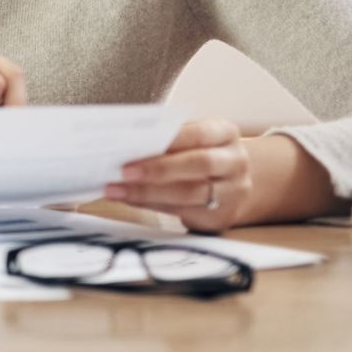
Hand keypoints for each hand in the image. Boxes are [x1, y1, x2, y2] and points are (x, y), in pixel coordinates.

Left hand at [106, 117, 252, 231]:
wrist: (232, 182)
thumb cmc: (201, 152)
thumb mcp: (194, 138)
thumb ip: (168, 139)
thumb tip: (126, 144)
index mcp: (225, 134)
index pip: (199, 133)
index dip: (170, 139)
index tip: (137, 141)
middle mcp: (235, 163)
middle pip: (199, 164)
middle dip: (158, 168)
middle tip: (124, 171)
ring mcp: (232, 193)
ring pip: (190, 194)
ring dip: (148, 193)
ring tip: (116, 189)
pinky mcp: (221, 217)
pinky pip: (183, 212)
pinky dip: (152, 206)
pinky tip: (129, 200)